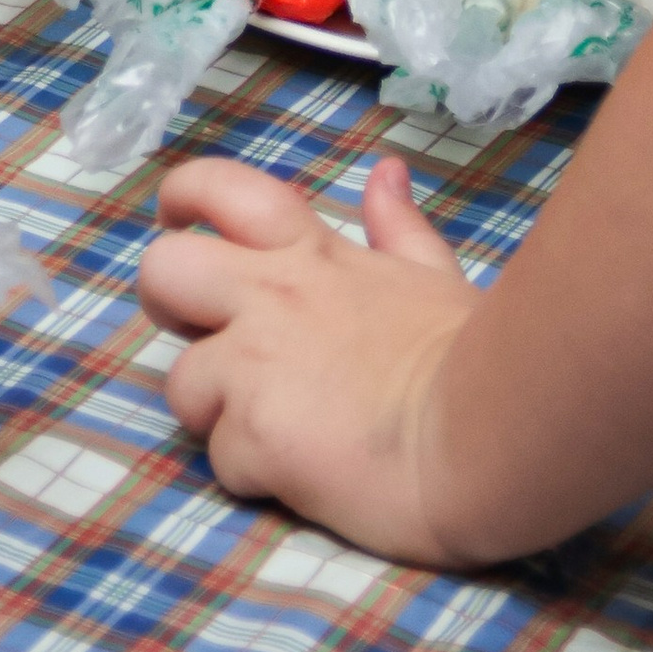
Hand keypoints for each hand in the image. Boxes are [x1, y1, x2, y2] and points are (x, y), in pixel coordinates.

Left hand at [140, 155, 481, 562]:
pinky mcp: (256, 435)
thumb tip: (386, 172)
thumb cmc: (471, 360)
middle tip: (204, 338)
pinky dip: (255, 476)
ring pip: (180, 385)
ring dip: (217, 414)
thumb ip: (399, 230)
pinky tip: (303, 479)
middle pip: (161, 271)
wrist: (491, 438)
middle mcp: (268, 296)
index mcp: (309, 252)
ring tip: (275, 433)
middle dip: (166, 306)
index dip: (184, 195)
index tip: (177, 218)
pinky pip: (222, 461)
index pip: (219, 187)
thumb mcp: (434, 278)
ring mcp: (255, 364)